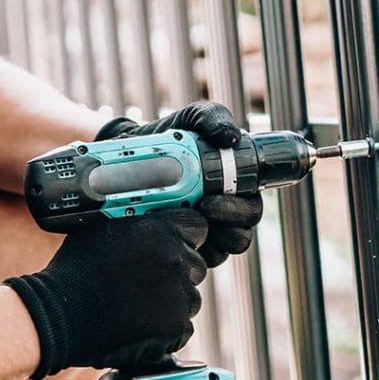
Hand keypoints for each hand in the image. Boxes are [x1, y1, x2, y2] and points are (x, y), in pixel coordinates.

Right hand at [5, 209, 207, 377]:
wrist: (60, 315)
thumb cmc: (76, 270)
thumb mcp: (104, 228)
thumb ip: (137, 222)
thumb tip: (151, 218)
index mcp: (160, 230)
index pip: (196, 227)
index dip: (185, 238)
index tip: (171, 249)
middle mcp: (175, 259)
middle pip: (195, 265)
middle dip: (177, 273)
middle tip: (145, 283)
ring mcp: (179, 295)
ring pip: (189, 298)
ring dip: (171, 302)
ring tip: (135, 306)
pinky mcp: (176, 326)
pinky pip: (181, 326)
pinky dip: (164, 329)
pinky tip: (137, 325)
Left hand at [96, 101, 264, 266]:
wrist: (127, 155)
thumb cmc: (168, 137)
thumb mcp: (190, 119)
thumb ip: (212, 118)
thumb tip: (232, 137)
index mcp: (233, 190)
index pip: (251, 209)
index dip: (240, 210)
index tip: (212, 199)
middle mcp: (222, 216)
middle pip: (240, 236)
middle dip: (224, 224)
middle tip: (199, 208)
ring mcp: (202, 235)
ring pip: (218, 253)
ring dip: (204, 241)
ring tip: (178, 222)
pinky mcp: (180, 248)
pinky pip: (189, 261)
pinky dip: (179, 252)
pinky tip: (162, 237)